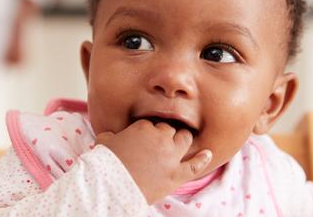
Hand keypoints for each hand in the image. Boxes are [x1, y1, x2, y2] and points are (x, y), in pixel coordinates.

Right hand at [96, 120, 211, 203]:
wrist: (110, 186)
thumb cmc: (105, 163)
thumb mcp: (104, 141)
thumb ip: (111, 134)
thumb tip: (110, 135)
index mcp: (143, 128)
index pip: (150, 124)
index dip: (147, 132)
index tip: (143, 139)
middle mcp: (161, 138)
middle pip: (169, 130)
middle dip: (164, 134)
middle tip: (158, 144)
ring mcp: (171, 156)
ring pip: (184, 140)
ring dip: (181, 140)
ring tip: (178, 144)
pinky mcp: (176, 175)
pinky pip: (194, 165)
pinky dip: (202, 159)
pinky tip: (207, 153)